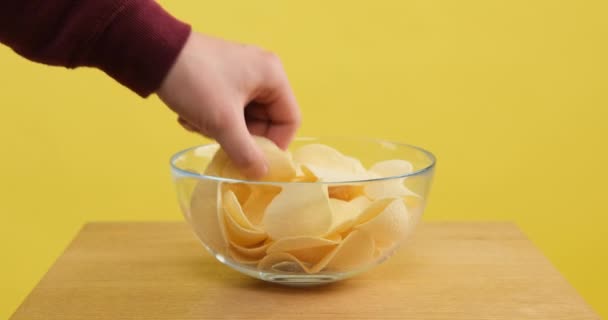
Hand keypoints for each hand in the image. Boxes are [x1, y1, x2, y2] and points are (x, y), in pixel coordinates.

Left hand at [158, 32, 300, 178]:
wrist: (152, 53)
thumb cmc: (196, 84)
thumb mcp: (223, 123)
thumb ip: (246, 153)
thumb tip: (261, 175)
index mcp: (273, 76)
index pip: (289, 120)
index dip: (274, 146)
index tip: (253, 161)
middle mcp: (262, 72)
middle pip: (265, 121)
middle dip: (240, 136)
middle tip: (218, 141)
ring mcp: (241, 74)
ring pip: (243, 118)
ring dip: (220, 129)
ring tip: (198, 124)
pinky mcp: (221, 77)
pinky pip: (228, 108)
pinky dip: (210, 118)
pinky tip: (190, 115)